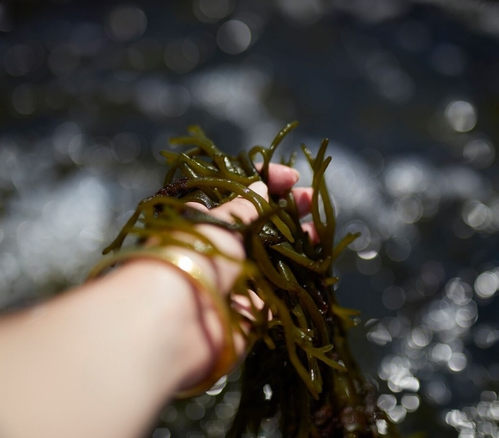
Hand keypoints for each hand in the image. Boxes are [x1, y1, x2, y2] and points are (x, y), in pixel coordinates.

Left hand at [161, 164, 315, 388]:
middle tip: (311, 199)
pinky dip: (300, 276)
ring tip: (318, 229)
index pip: (237, 195)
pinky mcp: (252, 312)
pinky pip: (281, 291)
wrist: (179, 320)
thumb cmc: (194, 254)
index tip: (291, 177)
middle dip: (286, 210)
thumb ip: (246, 206)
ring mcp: (237, 281)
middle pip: (259, 225)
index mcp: (203, 222)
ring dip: (296, 241)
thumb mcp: (221, 220)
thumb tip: (261, 188)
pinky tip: (317, 259)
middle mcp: (219, 250)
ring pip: (274, 256)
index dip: (265, 182)